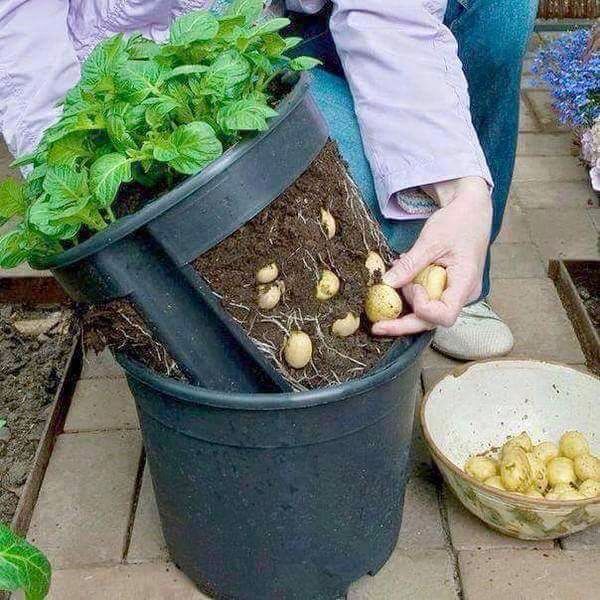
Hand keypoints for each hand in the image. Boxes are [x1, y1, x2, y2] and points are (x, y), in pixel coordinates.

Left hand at [372, 176, 491, 335]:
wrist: (472, 211)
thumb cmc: (458, 221)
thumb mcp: (431, 240)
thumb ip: (410, 265)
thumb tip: (387, 284)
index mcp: (466, 283)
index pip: (445, 316)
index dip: (423, 309)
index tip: (413, 286)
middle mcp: (463, 295)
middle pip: (432, 321)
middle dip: (403, 323)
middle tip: (376, 326)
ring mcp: (456, 294)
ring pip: (427, 314)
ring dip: (406, 304)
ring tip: (394, 283)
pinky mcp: (447, 289)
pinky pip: (427, 300)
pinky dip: (410, 294)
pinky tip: (400, 281)